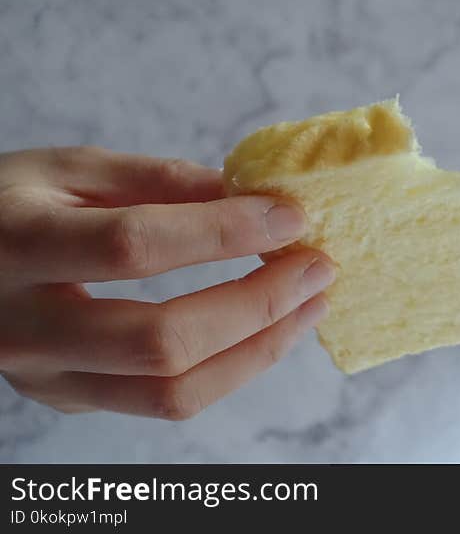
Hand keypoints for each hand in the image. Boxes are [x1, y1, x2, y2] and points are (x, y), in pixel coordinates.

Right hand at [0, 146, 334, 418]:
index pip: (134, 247)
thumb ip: (153, 180)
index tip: (291, 216)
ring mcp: (46, 376)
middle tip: (317, 267)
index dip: (223, 233)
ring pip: (172, 392)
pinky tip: (266, 328)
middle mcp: (24, 327)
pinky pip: (165, 401)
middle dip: (257, 305)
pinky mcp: (69, 398)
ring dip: (259, 349)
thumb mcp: (66, 170)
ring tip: (309, 304)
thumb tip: (246, 194)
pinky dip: (231, 367)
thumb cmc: (8, 205)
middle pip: (161, 341)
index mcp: (17, 245)